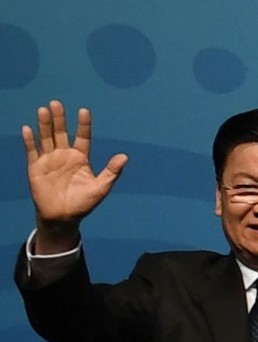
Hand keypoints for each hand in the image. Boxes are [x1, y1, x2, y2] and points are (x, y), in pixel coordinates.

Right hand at [22, 100, 126, 251]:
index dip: (83, 125)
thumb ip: (112, 172)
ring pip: (46, 138)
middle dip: (59, 119)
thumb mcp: (101, 187)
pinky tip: (28, 128)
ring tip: (43, 110)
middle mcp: (64, 155)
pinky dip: (30, 140)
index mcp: (80, 158)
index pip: (82, 137)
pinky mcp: (35, 167)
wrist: (63, 217)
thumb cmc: (83, 203)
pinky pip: (32, 151)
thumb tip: (124, 156)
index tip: (84, 111)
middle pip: (61, 133)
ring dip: (44, 124)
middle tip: (56, 103)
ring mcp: (49, 160)